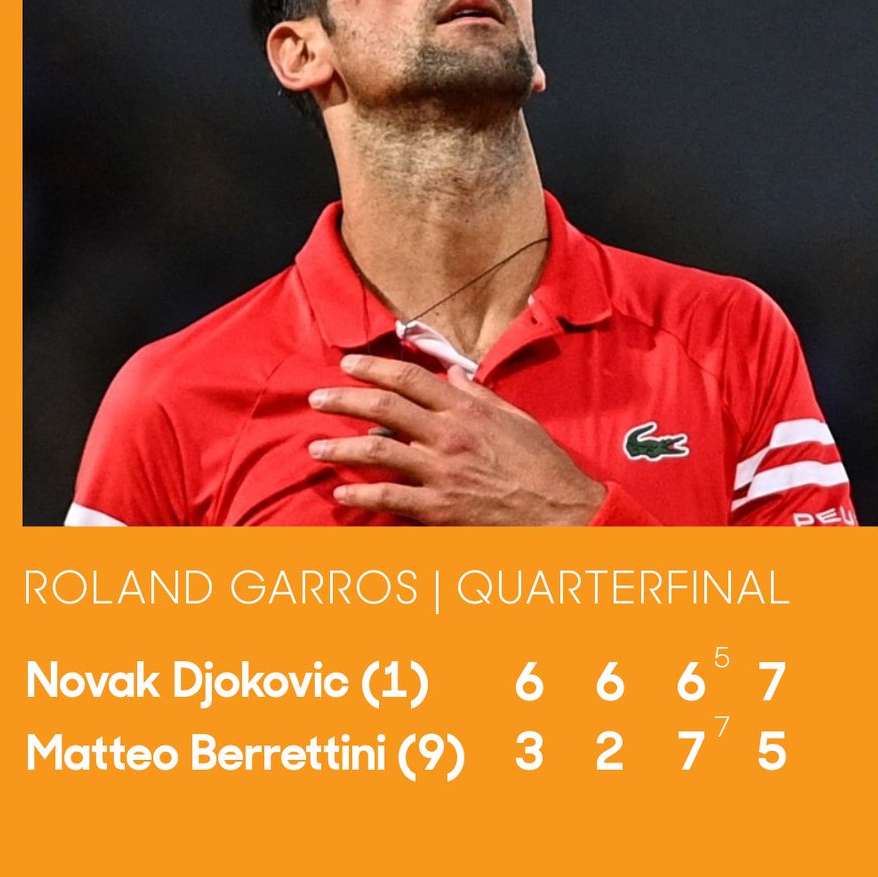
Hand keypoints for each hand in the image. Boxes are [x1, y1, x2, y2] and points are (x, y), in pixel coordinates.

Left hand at [307, 354, 606, 524]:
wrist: (561, 512)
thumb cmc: (542, 465)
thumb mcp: (515, 418)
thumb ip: (478, 395)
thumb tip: (450, 374)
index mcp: (466, 410)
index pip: (409, 379)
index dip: (373, 368)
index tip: (348, 364)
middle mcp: (449, 436)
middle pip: (383, 408)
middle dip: (343, 399)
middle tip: (317, 398)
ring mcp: (441, 472)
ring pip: (378, 452)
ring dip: (341, 448)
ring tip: (316, 448)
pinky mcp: (439, 508)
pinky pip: (390, 498)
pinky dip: (361, 496)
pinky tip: (342, 495)